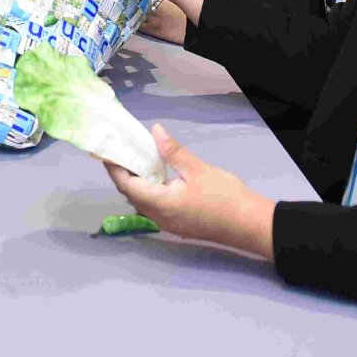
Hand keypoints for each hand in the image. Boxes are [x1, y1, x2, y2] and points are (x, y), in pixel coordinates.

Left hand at [103, 125, 274, 259]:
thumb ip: (172, 151)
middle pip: (132, 196)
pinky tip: (156, 178)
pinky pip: (155, 208)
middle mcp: (159, 217)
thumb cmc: (224, 196)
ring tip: (136, 161)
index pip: (127, 185)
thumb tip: (154, 131)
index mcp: (160, 203)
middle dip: (123, 175)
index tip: (107, 151)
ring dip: (136, 184)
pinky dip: (149, 192)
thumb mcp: (197, 169)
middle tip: (121, 152)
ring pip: (143, 203)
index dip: (114, 168)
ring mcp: (169, 225)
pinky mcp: (178, 226)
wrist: (249, 225)